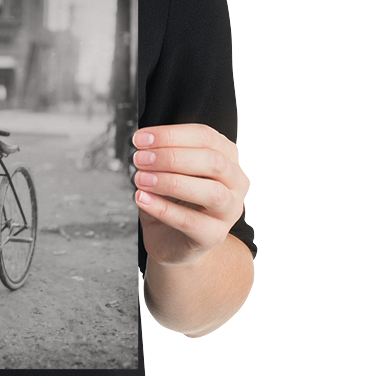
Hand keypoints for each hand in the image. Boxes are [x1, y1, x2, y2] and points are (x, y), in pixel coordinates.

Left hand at [132, 124, 249, 266]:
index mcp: (227, 158)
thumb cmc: (173, 201)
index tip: (140, 139)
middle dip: (171, 157)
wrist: (172, 240)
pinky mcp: (214, 235)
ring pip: (211, 192)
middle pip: (213, 161)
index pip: (206, 137)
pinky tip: (142, 199)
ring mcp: (229, 211)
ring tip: (141, 179)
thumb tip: (144, 143)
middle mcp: (235, 182)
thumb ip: (163, 155)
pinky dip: (162, 208)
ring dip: (171, 182)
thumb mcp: (168, 171)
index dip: (171, 135)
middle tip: (140, 159)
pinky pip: (190, 221)